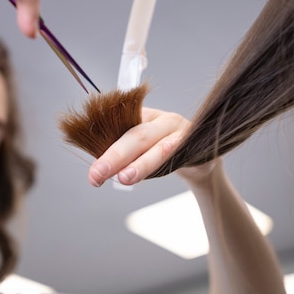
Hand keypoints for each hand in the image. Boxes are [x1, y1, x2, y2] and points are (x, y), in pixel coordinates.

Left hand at [88, 108, 218, 186]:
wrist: (202, 161)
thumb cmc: (164, 153)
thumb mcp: (142, 151)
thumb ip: (124, 154)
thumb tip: (97, 167)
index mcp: (144, 115)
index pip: (119, 126)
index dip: (103, 145)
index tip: (92, 168)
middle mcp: (162, 119)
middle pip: (137, 135)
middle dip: (115, 156)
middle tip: (97, 174)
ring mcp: (181, 131)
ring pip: (159, 148)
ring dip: (140, 164)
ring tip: (123, 178)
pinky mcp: (196, 145)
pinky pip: (178, 155)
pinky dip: (163, 167)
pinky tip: (150, 175)